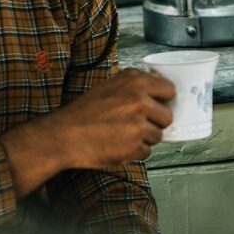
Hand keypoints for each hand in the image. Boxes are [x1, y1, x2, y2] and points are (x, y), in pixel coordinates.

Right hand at [2, 67, 175, 196]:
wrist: (63, 135)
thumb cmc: (84, 112)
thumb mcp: (111, 85)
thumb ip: (136, 84)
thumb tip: (161, 85)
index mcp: (135, 81)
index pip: (170, 90)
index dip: (162, 100)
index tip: (155, 105)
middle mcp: (139, 100)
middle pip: (167, 116)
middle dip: (154, 122)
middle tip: (133, 124)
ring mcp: (138, 124)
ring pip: (158, 135)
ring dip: (143, 138)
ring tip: (121, 134)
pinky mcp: (135, 146)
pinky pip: (147, 151)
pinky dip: (134, 152)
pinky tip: (117, 145)